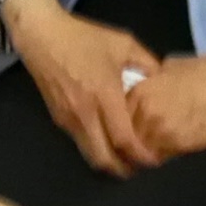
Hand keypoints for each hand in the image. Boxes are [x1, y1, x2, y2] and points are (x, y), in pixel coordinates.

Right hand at [3, 0, 159, 176]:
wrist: (42, 36)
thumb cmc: (85, 37)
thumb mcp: (123, 43)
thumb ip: (147, 63)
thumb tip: (163, 82)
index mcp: (104, 94)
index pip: (124, 139)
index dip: (140, 156)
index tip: (154, 161)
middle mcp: (85, 113)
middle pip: (104, 158)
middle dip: (123, 170)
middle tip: (139, 168)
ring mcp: (69, 118)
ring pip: (89, 155)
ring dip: (108, 162)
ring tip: (124, 159)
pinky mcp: (58, 119)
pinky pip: (80, 142)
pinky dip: (95, 148)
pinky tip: (106, 140)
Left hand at [122, 45, 205, 159]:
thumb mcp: (171, 67)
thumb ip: (153, 82)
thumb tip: (146, 91)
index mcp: (140, 91)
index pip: (117, 118)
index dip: (121, 127)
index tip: (126, 133)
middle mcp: (145, 111)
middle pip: (125, 138)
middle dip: (128, 145)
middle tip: (134, 151)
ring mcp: (160, 129)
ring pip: (141, 152)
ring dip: (144, 155)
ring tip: (149, 157)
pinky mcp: (179, 144)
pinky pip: (161, 159)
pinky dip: (162, 160)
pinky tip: (168, 157)